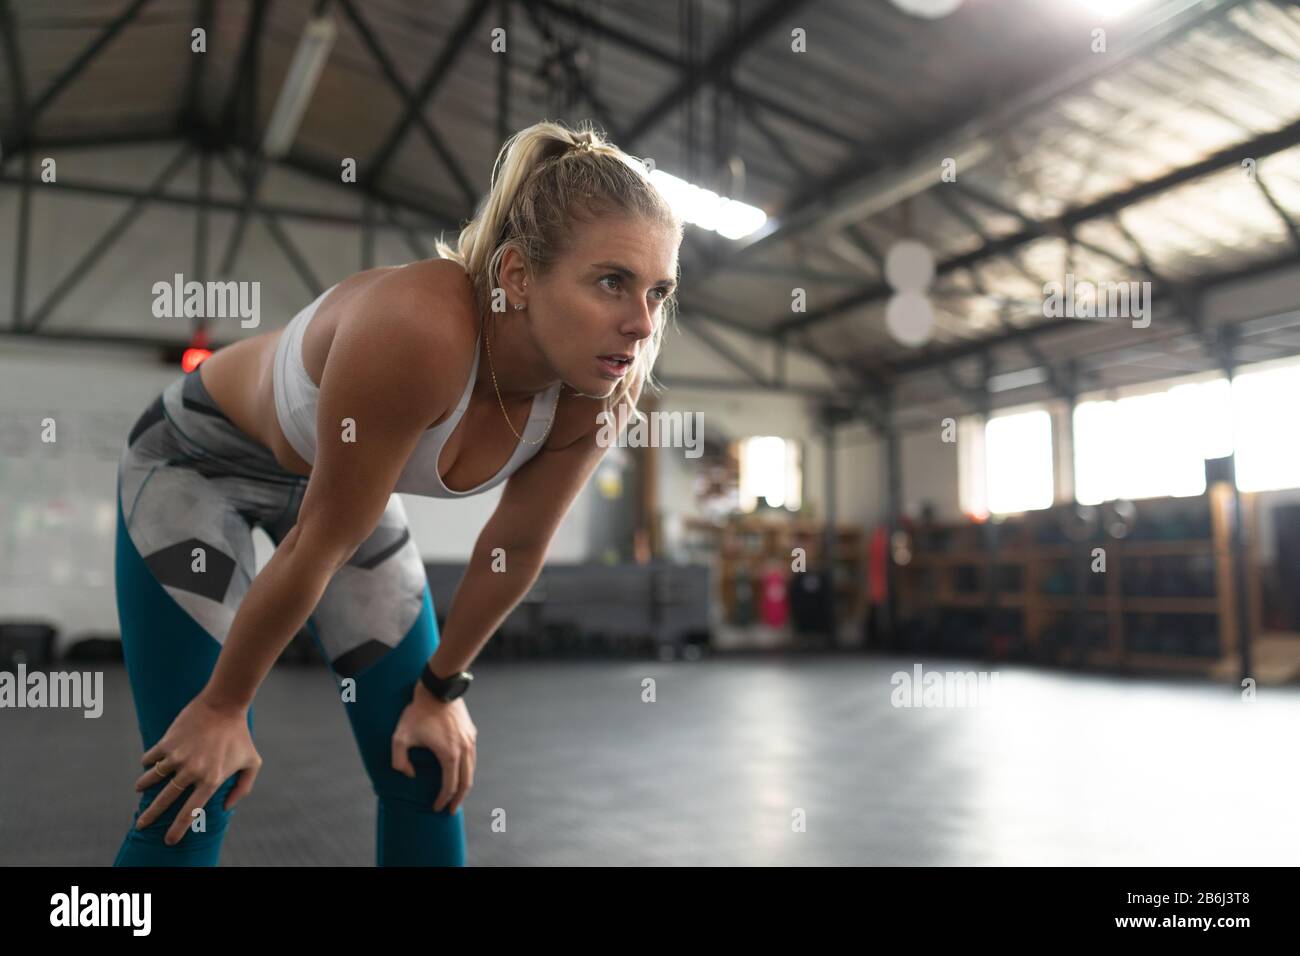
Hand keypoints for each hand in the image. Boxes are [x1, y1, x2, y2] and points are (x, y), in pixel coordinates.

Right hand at [133, 694, 262, 846]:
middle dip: (150, 816)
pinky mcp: (167, 742)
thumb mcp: (252, 762)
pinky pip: (150, 758)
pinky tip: (149, 763)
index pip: (190, 812)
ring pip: (151, 779)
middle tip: (140, 824)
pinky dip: (148, 762)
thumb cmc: (240, 735)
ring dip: (144, 785)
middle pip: (164, 801)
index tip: (169, 840)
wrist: (224, 704)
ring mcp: (177, 757)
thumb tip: (226, 807)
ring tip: (140, 788)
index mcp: (211, 780)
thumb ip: (243, 788)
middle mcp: (192, 771)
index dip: (178, 829)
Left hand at [391, 684, 476, 813]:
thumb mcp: (399, 737)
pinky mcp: (471, 732)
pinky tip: (459, 770)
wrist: (438, 687)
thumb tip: (411, 774)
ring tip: (457, 794)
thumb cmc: (417, 712)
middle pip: (466, 782)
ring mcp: (470, 740)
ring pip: (471, 769)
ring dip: (465, 784)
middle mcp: (464, 750)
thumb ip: (399, 761)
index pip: (449, 786)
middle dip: (458, 799)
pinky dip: (467, 769)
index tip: (436, 808)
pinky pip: (472, 756)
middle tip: (451, 810)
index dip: (443, 800)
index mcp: (449, 755)